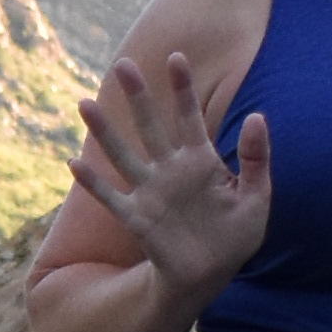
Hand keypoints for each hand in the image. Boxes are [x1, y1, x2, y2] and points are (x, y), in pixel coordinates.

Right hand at [77, 41, 273, 307]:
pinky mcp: (137, 218)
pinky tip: (74, 163)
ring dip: (104, 131)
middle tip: (123, 64)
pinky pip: (111, 197)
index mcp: (200, 161)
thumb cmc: (235, 237)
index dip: (182, 88)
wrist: (211, 274)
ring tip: (84, 104)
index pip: (189, 116)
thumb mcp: (257, 197)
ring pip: (123, 154)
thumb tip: (257, 116)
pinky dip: (94, 183)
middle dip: (137, 96)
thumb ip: (257, 158)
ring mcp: (151, 192)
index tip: (177, 57)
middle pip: (150, 126)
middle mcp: (170, 170)